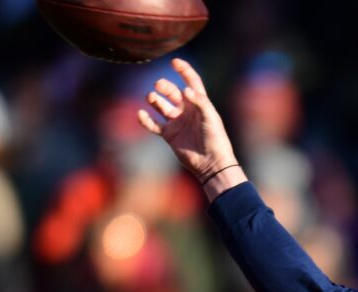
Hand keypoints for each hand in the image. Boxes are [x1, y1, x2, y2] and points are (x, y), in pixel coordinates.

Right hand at [137, 58, 237, 183]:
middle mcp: (187, 111)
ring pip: (161, 106)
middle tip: (159, 85)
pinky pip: (154, 124)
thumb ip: (200, 102)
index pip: (191, 82)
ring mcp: (177, 122)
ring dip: (155, 100)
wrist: (211, 163)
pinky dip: (146, 120)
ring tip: (151, 97)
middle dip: (164, 87)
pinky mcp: (169, 135)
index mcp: (200, 104)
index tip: (175, 62)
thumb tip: (185, 90)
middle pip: (172, 93)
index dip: (184, 71)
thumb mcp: (211, 118)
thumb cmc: (216, 139)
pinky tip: (141, 114)